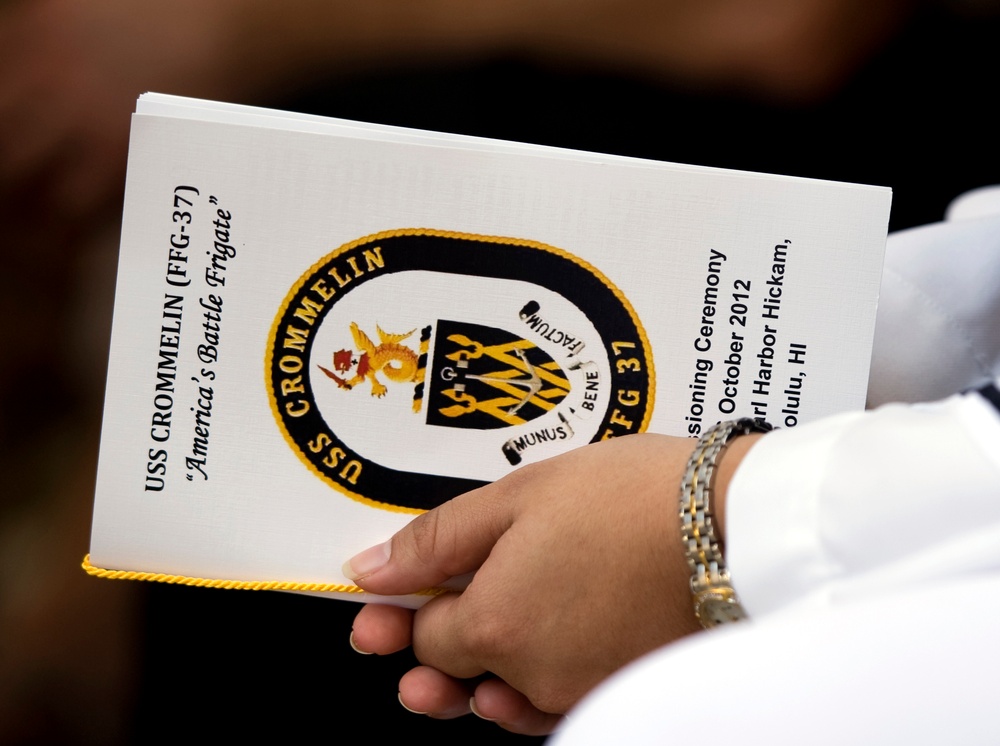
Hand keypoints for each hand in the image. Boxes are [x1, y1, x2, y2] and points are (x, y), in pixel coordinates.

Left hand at [347, 433, 720, 733]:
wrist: (735, 521)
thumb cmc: (633, 497)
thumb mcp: (517, 496)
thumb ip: (437, 540)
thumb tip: (374, 571)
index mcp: (498, 624)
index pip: (426, 639)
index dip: (405, 613)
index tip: (398, 593)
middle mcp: (535, 674)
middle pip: (460, 678)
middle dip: (429, 656)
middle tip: (416, 624)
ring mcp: (582, 689)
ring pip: (508, 695)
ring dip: (482, 673)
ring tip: (480, 636)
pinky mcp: (621, 688)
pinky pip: (557, 701)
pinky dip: (536, 683)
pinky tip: (535, 655)